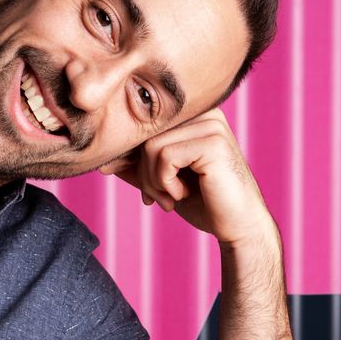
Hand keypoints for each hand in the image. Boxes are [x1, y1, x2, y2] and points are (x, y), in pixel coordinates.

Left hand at [99, 110, 274, 247]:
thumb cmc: (204, 202)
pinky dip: (165, 182)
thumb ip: (138, 167)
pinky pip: (165, 156)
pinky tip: (182, 194)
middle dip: (141, 172)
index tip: (138, 186)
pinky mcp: (212, 142)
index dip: (130, 156)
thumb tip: (102, 161)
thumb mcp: (163, 181)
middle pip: (145, 134)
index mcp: (194, 116)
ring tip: (169, 198)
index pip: (145, 127)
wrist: (238, 226)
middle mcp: (205, 112)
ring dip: (152, 181)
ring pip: (151, 146)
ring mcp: (211, 125)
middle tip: (154, 199)